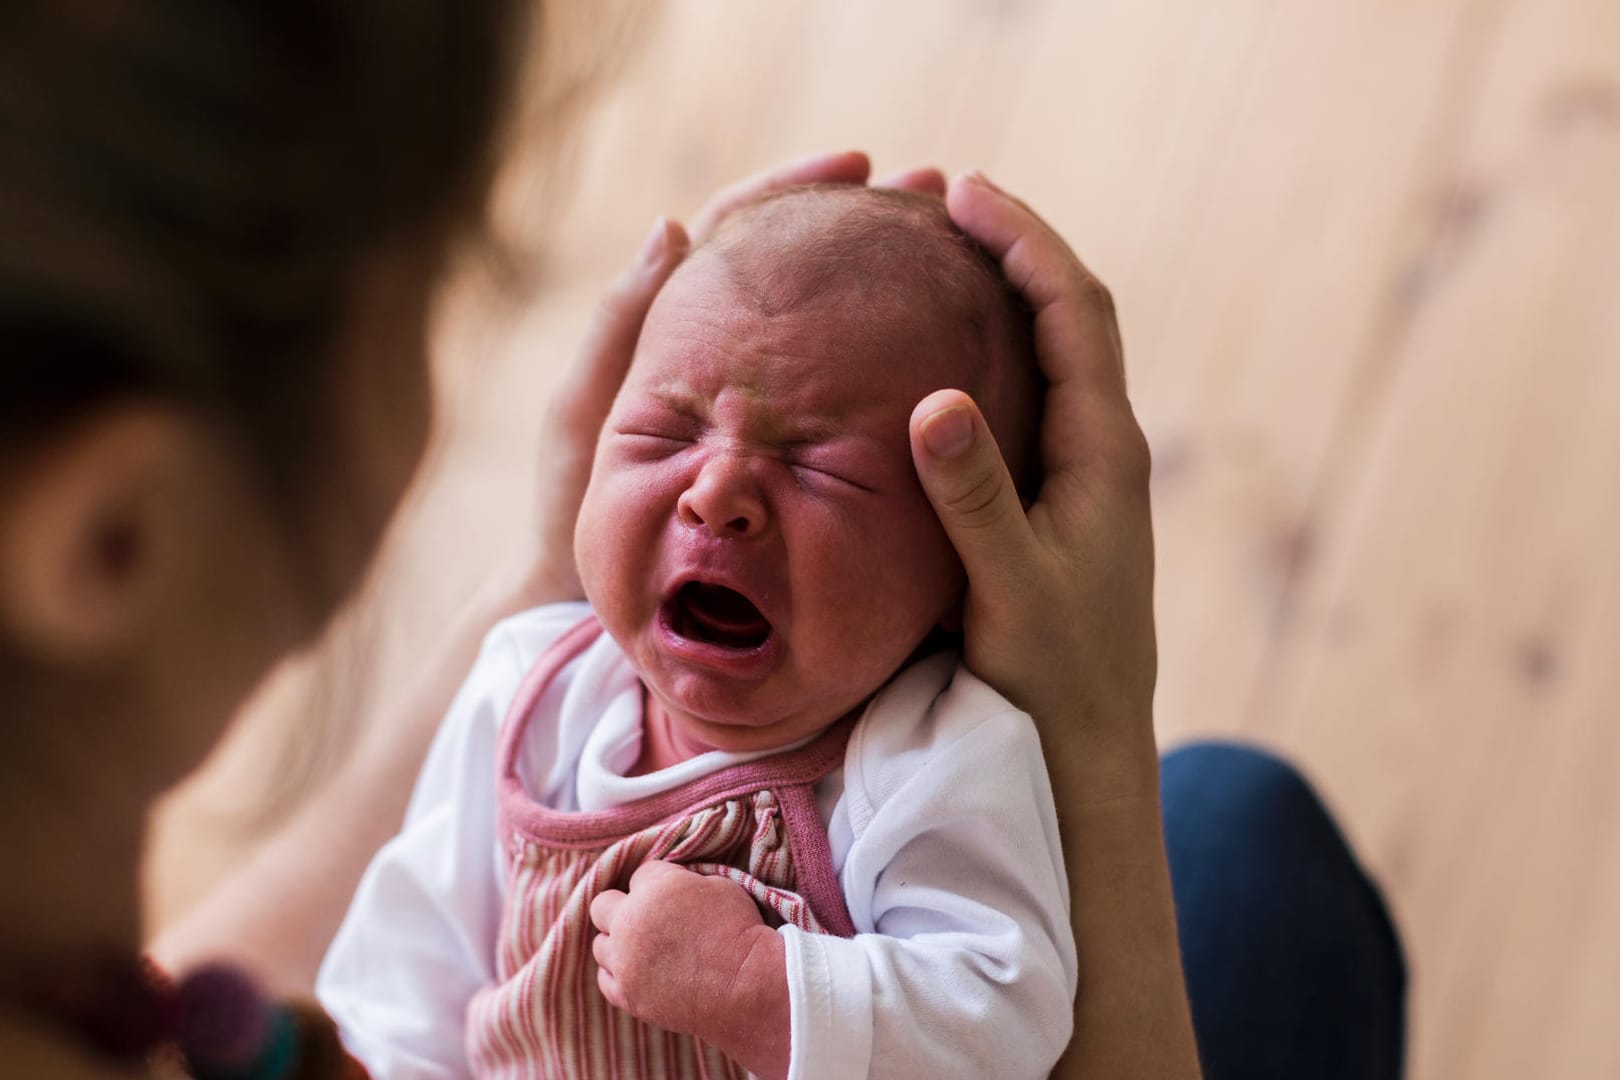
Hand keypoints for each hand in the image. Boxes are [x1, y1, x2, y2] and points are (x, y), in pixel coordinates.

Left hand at [521, 151, 947, 603]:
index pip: (741, 229)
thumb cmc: (573, 508)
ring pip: (829, 326)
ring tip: (953, 253)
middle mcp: (728, 355)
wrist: (586, 598)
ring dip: (886, 284)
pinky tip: (938, 353)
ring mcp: (761, 403)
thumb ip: (620, 325)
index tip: (858, 164)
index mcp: (675, 327)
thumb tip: (674, 225)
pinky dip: (883, 365)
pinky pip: (840, 398)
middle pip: (800, 266)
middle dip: (864, 224)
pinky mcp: (787, 453)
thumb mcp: (586, 412)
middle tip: (933, 194)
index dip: (795, 189)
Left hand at [589, 861, 789, 1077]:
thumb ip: (682, 881)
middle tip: (647, 919)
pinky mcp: (627, 995)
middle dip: (622, 907)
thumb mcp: (719, 885)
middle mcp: (630, 922)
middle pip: (602, 905)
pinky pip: (605, 979)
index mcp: (654, 888)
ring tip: (646, 950)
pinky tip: (640, 972)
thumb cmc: (740, 932)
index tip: (675, 898)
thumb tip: (671, 886)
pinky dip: (619, 974)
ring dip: (618, 943)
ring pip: (600, 945)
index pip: (640, 874)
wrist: (747, 986)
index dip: (659, 884)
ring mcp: (624, 962)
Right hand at [910, 172, 1157, 792]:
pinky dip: (993, 351)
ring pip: (1052, 354)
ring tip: (940, 252)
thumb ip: (975, 498)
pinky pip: (1031, 397)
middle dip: (1014, 246)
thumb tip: (936, 399)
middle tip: (942, 199)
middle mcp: (1104, 449)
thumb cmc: (1053, 676)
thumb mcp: (1008, 590)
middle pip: (1069, 314)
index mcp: (1103, 451)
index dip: (1024, 241)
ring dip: (1005, 292)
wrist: (1089, 748)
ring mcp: (1085, 475)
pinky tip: (943, 355)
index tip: (963, 191)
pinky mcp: (1059, 503)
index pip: (1074, 311)